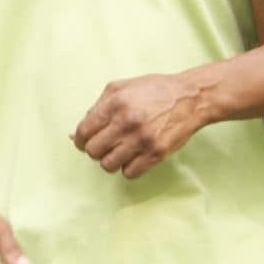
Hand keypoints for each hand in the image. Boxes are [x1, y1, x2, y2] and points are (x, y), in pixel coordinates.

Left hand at [73, 72, 206, 179]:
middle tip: (106, 144)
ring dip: (111, 160)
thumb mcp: (120, 89)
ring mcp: (142, 139)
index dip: (82, 139)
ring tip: (121, 150)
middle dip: (96, 150)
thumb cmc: (153, 91)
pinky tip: (134, 156)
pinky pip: (129, 173)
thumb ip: (95, 109)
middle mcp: (127, 122)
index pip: (84, 132)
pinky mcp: (156, 153)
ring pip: (108, 166)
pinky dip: (128, 168)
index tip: (88, 140)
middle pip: (93, 152)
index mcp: (115, 103)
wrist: (190, 98)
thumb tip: (73, 136)